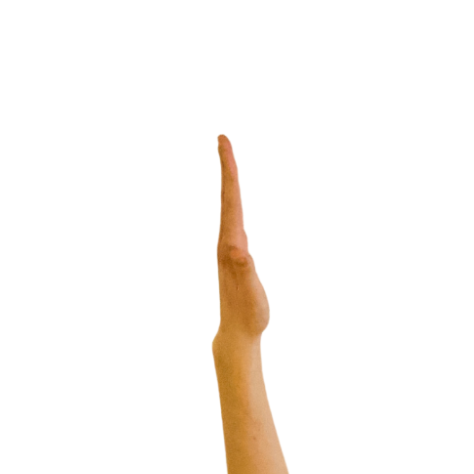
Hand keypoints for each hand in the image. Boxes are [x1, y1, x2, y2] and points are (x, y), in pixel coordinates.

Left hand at [216, 134, 269, 340]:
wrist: (236, 335)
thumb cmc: (248, 315)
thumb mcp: (250, 293)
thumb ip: (245, 271)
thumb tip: (238, 249)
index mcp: (231, 244)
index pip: (231, 200)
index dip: (228, 170)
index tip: (223, 143)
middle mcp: (227, 242)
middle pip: (227, 197)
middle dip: (226, 166)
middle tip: (222, 139)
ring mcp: (230, 248)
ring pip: (229, 206)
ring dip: (229, 182)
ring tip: (228, 160)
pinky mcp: (235, 256)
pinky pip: (234, 219)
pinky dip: (234, 202)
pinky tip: (236, 202)